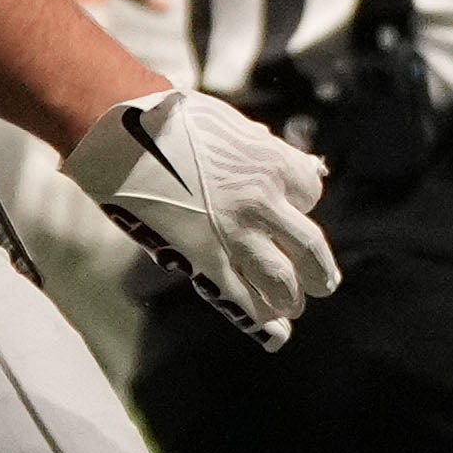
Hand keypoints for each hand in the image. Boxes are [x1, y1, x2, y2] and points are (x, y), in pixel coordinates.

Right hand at [64, 89, 338, 349]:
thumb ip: (270, 152)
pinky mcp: (201, 257)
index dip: (299, 203)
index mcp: (275, 165)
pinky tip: (275, 329)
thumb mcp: (237, 127)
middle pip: (309, 245)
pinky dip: (259, 315)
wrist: (127, 135)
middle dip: (320, 270)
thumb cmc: (177, 123)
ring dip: (293, 296)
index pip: (310, 194)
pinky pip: (238, 294)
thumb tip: (309, 167)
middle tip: (326, 284)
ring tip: (296, 304)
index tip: (291, 210)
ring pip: (280, 277)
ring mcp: (234, 233)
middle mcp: (263, 202)